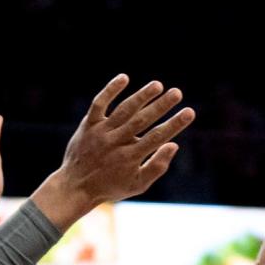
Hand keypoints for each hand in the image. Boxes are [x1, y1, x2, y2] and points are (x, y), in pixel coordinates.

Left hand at [47, 75, 194, 218]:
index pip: (157, 137)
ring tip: (158, 85)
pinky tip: (124, 78)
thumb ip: (157, 166)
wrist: (75, 186)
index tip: (189, 112)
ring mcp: (101, 132)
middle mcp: (116, 143)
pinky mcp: (88, 124)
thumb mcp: (137, 185)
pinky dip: (110, 90)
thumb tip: (174, 145)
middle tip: (177, 93)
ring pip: (123, 110)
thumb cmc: (111, 186)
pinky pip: (99, 104)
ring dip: (141, 96)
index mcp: (130, 158)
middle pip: (142, 120)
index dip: (174, 124)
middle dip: (161, 106)